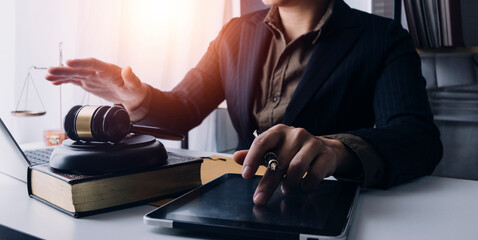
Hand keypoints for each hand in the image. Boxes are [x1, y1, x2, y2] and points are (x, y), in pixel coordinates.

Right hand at [45, 58, 147, 110]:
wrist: (131, 95)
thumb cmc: (134, 89)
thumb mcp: (135, 85)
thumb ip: (131, 78)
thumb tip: (128, 69)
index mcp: (108, 70)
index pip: (93, 64)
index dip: (81, 63)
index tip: (69, 63)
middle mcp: (97, 72)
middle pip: (80, 69)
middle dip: (65, 70)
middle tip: (51, 70)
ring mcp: (92, 77)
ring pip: (74, 75)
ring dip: (61, 75)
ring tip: (48, 76)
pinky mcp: (89, 83)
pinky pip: (74, 81)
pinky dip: (64, 81)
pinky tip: (53, 82)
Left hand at [233, 124, 356, 204]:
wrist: (325, 150)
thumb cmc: (294, 151)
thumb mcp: (274, 149)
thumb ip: (255, 154)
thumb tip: (235, 157)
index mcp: (279, 132)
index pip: (262, 142)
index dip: (252, 159)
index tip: (246, 175)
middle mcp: (295, 134)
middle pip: (278, 160)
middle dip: (267, 183)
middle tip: (260, 198)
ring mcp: (312, 143)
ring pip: (297, 166)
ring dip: (289, 183)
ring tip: (286, 190)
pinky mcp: (326, 155)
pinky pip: (315, 173)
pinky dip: (308, 183)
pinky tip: (304, 186)